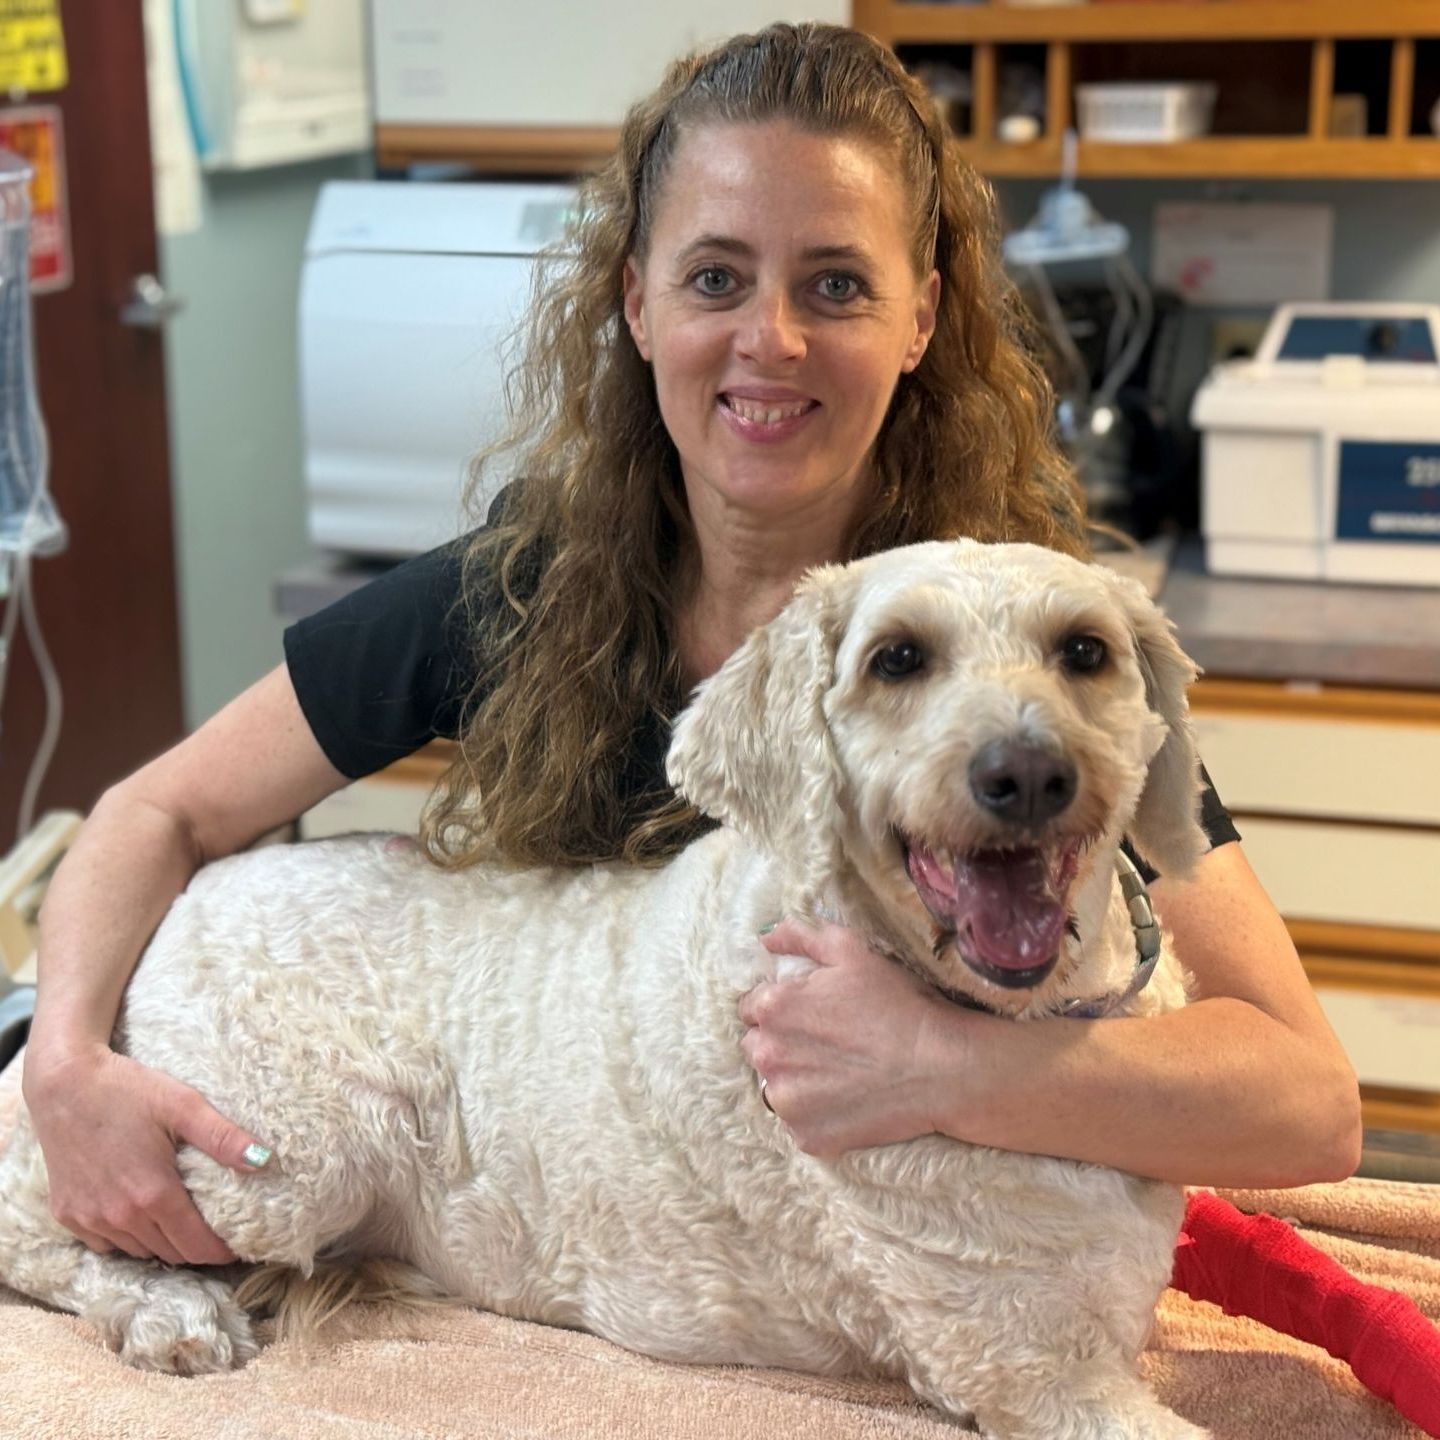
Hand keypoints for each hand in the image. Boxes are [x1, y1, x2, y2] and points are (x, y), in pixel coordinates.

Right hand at [22, 1041, 268, 1265]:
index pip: (196, 1246)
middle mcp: (120, 1216)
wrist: (63, 1084)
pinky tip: (138, 1213)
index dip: (221, 1252)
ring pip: (138, 1251)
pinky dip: (127, 1237)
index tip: (238, 1246)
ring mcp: (90, 1219)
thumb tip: (264, 1160)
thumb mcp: (183, 1105)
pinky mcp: (67, 1215)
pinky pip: (105, 1244)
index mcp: (153, 1194)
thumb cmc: (127, 1089)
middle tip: (214, 1231)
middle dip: (195, 1248)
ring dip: (162, 1244)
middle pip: (170, 1253)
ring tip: (181, 1222)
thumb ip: (223, 1137)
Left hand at [738, 917, 964, 1157]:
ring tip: (838, 1072)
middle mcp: (767, 1055)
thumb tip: (765, 939)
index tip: (812, 1013)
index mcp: (773, 1007)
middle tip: (827, 1042)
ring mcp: (785, 1101)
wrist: (941, 1068)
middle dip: (782, 1042)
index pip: (752, 1007)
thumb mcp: (851, 950)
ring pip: (774, 1086)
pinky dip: (815, 1113)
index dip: (782, 1006)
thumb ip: (801, 936)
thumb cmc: (898, 1002)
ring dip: (794, 1079)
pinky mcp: (806, 1136)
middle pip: (758, 1046)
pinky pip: (798, 1122)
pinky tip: (847, 1100)